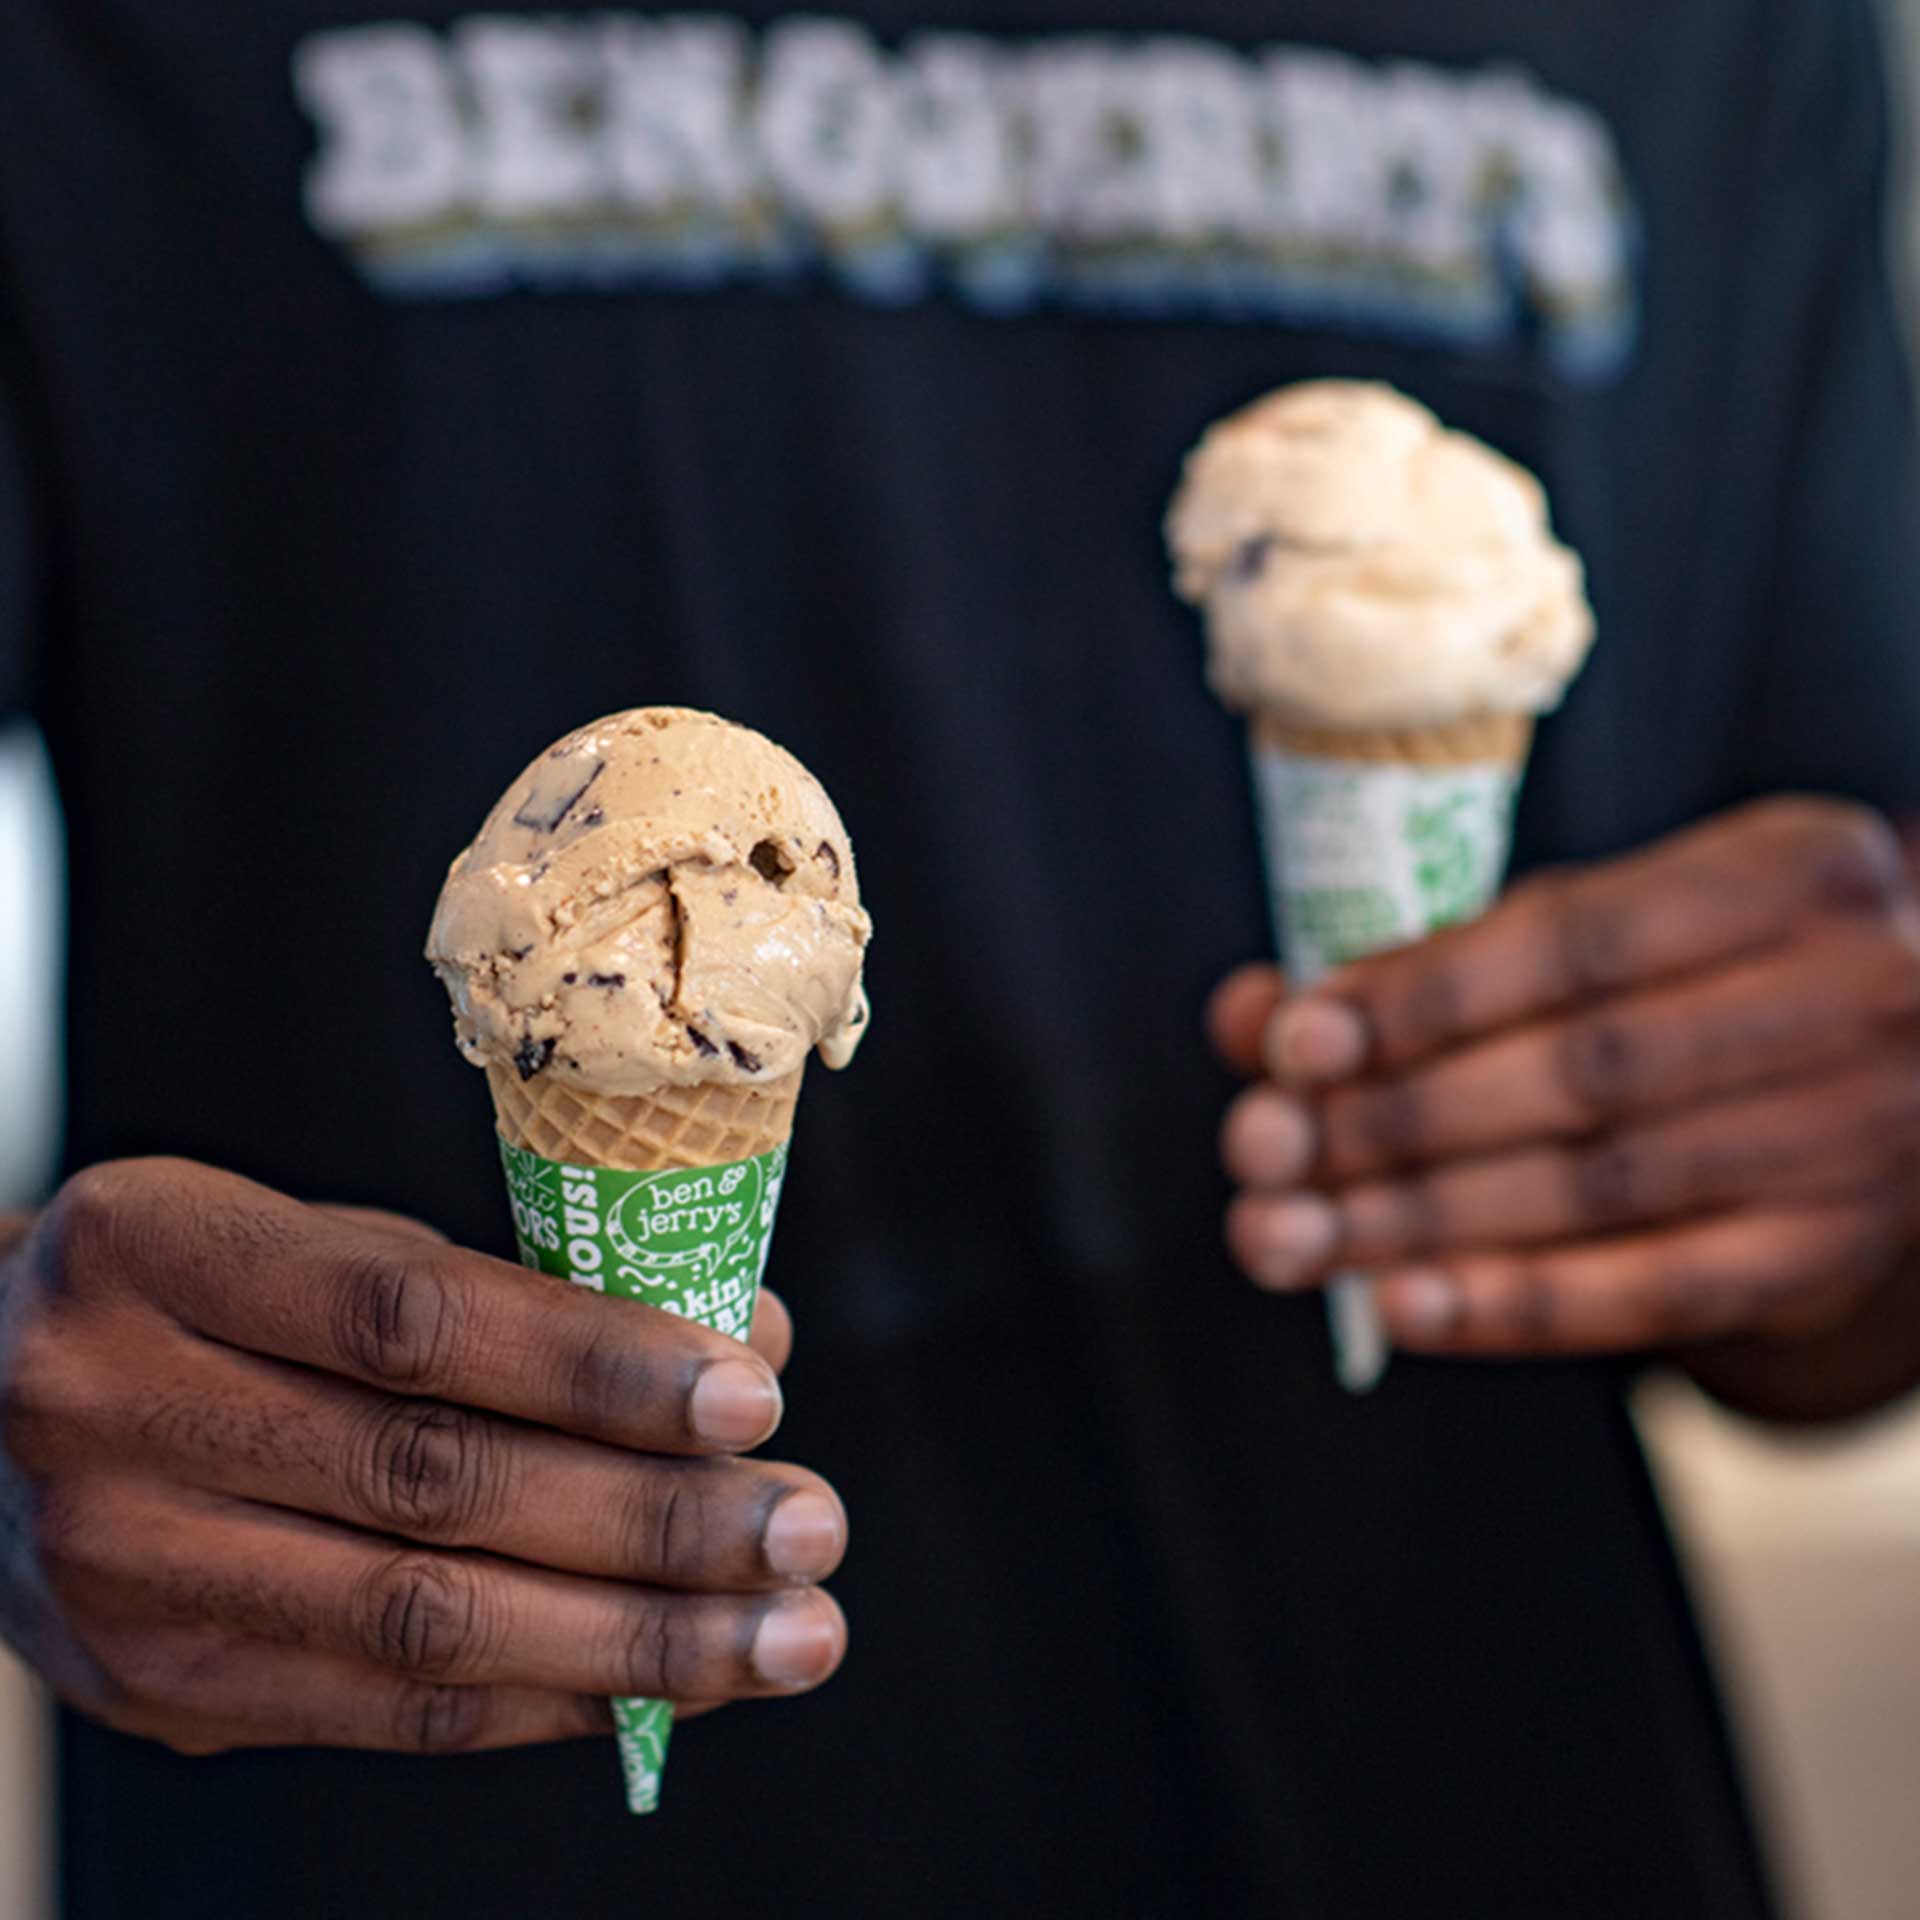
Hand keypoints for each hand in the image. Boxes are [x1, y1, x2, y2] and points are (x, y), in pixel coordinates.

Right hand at [0, 1158, 846, 1755]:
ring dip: (635, 1640)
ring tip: (786, 1635)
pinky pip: (384, 1710)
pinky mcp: (158, 1687)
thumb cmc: (206, 1298)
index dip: (596, 1360)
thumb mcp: (326, 1242)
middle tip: (809, 1530)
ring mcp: (124, 1571)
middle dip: (653, 1520)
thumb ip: (518, 1288)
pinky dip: (545, 1700)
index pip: (412, 1317)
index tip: (751, 1392)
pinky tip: (664, 1688)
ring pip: (422, 1623)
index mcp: (159, 1252)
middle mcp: (119, 1413)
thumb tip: (748, 1339)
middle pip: (433, 1484)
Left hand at [1211, 798, 1919, 1368]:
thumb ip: (1438, 960)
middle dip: (1395, 1119)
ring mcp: (1852, 1141)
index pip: (1577, 939)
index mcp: (1787, 876)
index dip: (1422, 996)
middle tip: (1261, 1152)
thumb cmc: (1695, 977)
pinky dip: (1513, 1304)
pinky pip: (1652, 1295)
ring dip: (1416, 1220)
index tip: (1296, 1042)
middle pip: (1581, 1073)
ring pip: (1599, 1189)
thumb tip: (1258, 1017)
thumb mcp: (1598, 925)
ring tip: (1284, 1237)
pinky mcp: (1823, 1258)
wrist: (1890, 1072)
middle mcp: (1847, 1000)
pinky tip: (1399, 1303)